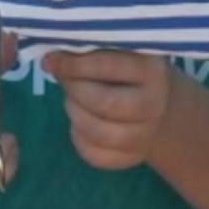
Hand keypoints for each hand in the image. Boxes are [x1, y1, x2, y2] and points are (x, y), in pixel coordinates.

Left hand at [44, 47, 175, 169]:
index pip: (109, 66)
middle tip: (64, 79)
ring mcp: (146, 135)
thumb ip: (92, 50)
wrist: (157, 102)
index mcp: (152, 70)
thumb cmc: (127, 68)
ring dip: (75, 114)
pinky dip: (78, 138)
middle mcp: (154, 104)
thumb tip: (53, 59)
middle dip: (75, 90)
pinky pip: (95, 155)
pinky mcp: (133, 157)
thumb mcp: (118, 51)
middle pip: (104, 104)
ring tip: (73, 100)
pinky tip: (80, 123)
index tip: (51, 60)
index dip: (74, 64)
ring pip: (98, 133)